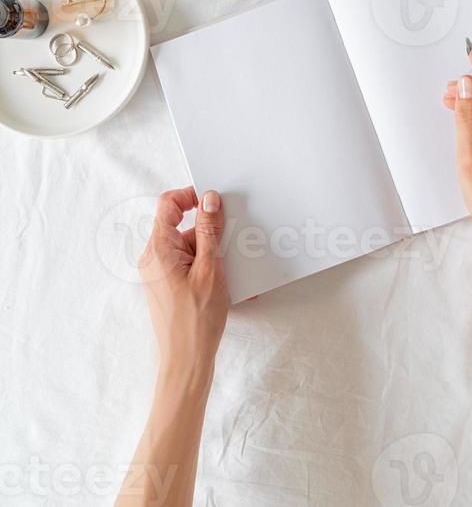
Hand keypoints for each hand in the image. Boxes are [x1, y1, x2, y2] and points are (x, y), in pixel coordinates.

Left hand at [138, 186, 228, 376]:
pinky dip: (207, 268)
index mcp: (158, 249)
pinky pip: (188, 264)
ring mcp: (158, 273)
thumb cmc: (196, 321)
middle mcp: (153, 258)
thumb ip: (208, 230)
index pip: (168, 204)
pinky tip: (226, 285)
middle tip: (230, 242)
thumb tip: (209, 199)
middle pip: (181, 226)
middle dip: (208, 231)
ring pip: (187, 247)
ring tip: (230, 273)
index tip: (213, 199)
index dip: (191, 196)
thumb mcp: (210, 268)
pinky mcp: (167, 285)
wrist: (186, 363)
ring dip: (211, 253)